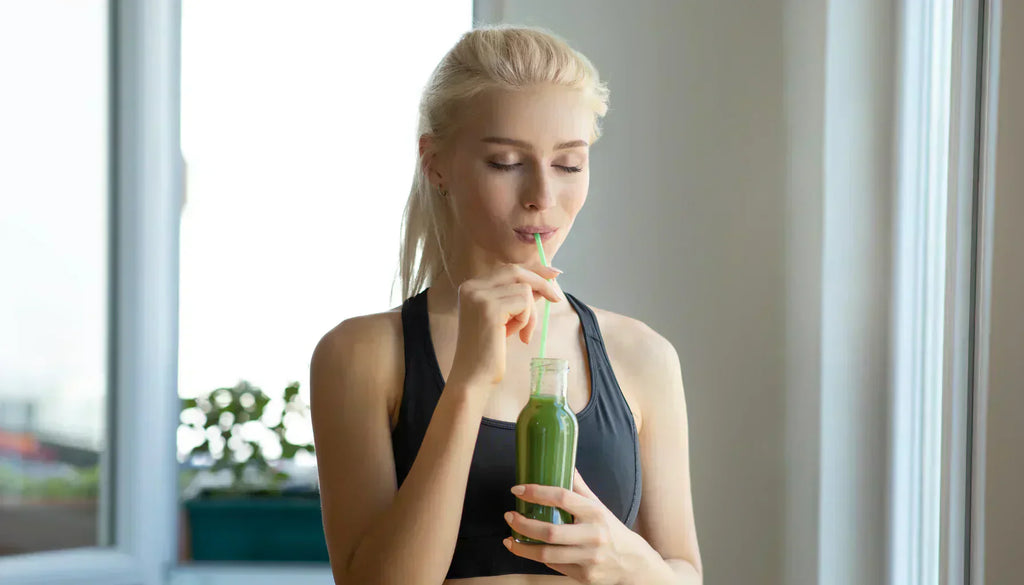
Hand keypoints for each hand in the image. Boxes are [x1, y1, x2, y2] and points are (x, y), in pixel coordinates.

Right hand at [447, 264, 563, 388]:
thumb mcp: (505, 318)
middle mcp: (472, 286)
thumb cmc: (489, 350)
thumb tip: (544, 281)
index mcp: (471, 287)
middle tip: (557, 298)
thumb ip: (518, 298)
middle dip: (541, 282)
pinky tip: (516, 336)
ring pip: (524, 289)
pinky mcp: (490, 308)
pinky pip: (524, 303)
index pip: (508, 269)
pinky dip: (527, 320)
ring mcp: (479, 296)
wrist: (474, 376)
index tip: (554, 273)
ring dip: (529, 313)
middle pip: (517, 271)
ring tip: (519, 333)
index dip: (534, 269)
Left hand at [503, 469, 655, 583]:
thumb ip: (579, 488)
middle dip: (524, 524)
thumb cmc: (610, 529)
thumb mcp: (598, 506)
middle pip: (550, 531)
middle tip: (509, 516)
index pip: (562, 497)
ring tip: (510, 539)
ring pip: (547, 555)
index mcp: (595, 512)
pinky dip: (538, 558)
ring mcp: (589, 558)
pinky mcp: (584, 576)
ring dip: (523, 547)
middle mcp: (593, 535)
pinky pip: (554, 566)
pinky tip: (529, 549)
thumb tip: (563, 462)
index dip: (537, 492)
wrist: (632, 563)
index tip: (518, 490)